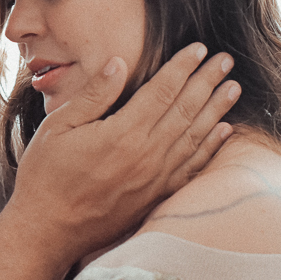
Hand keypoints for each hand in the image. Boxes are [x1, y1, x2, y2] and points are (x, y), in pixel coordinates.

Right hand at [9, 43, 239, 257]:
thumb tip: (120, 62)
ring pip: (195, 136)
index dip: (183, 67)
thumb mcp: (58, 126)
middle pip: (186, 109)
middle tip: (226, 60)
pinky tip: (224, 131)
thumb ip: (94, 94)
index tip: (199, 48)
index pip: (163, 90)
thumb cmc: (46, 175)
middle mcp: (146, 155)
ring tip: (233, 87)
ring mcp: (155, 179)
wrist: (48, 231)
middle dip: (208, 81)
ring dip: (216, 109)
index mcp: (122, 133)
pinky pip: (192, 168)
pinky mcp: (156, 197)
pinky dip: (210, 147)